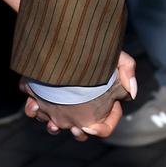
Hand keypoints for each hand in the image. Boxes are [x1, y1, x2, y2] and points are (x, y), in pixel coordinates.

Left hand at [20, 53, 139, 139]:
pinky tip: (33, 104)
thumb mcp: (115, 53)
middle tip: (74, 128)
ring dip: (53, 127)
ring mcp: (60, 101)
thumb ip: (127, 69)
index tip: (89, 126)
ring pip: (56, 124)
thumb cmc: (93, 46)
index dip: (101, 129)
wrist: (64, 33)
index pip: (106, 124)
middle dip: (77, 133)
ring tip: (51, 122)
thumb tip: (132, 93)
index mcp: (100, 101)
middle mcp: (80, 105)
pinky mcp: (41, 94)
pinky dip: (33, 110)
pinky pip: (35, 109)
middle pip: (81, 130)